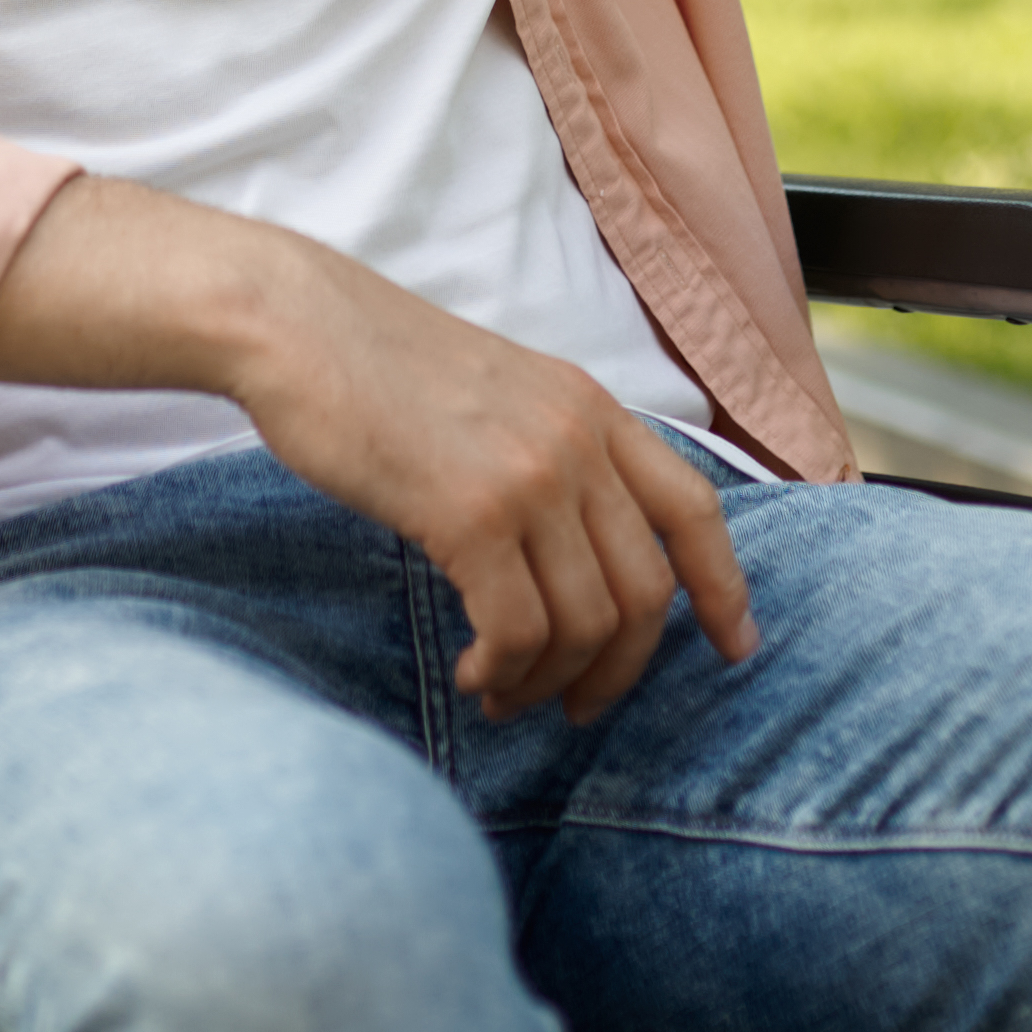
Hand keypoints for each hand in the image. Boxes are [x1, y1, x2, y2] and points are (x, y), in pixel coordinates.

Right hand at [231, 244, 760, 721]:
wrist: (296, 325)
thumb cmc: (375, 365)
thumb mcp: (499, 391)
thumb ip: (551, 451)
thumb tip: (575, 549)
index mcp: (592, 407)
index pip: (695, 508)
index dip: (724, 587)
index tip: (736, 647)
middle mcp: (578, 441)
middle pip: (646, 591)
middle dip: (618, 669)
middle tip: (574, 706)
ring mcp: (531, 476)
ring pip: (585, 623)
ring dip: (548, 681)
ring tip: (501, 691)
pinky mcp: (471, 513)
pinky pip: (519, 630)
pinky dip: (503, 670)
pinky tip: (472, 670)